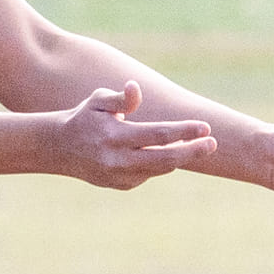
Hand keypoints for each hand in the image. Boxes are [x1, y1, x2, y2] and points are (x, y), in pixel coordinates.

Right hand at [49, 81, 216, 189]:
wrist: (60, 149)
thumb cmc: (85, 118)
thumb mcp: (98, 101)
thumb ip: (121, 98)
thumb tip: (136, 88)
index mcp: (114, 136)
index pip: (157, 134)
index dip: (184, 131)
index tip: (206, 127)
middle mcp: (117, 160)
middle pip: (165, 159)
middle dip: (192, 151)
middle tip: (213, 144)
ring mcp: (119, 176)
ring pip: (160, 169)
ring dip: (180, 157)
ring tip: (196, 145)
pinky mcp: (121, 186)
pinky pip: (149, 174)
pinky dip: (160, 163)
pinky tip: (162, 152)